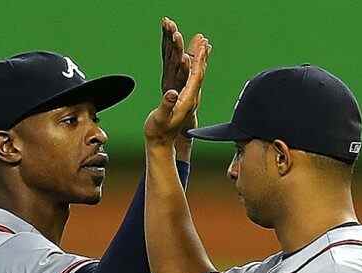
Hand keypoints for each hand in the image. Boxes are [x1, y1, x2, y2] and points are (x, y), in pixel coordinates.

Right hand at [161, 17, 200, 136]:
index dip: (199, 61)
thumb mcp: (160, 118)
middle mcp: (191, 98)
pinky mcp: (183, 100)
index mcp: (187, 100)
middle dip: (201, 56)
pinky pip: (190, 79)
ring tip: (202, 46)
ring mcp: (188, 99)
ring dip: (199, 60)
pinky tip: (192, 62)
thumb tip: (171, 93)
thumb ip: (166, 105)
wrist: (160, 143)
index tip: (201, 46)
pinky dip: (193, 68)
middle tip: (204, 40)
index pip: (196, 77)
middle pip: (199, 73)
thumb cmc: (158, 132)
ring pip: (196, 76)